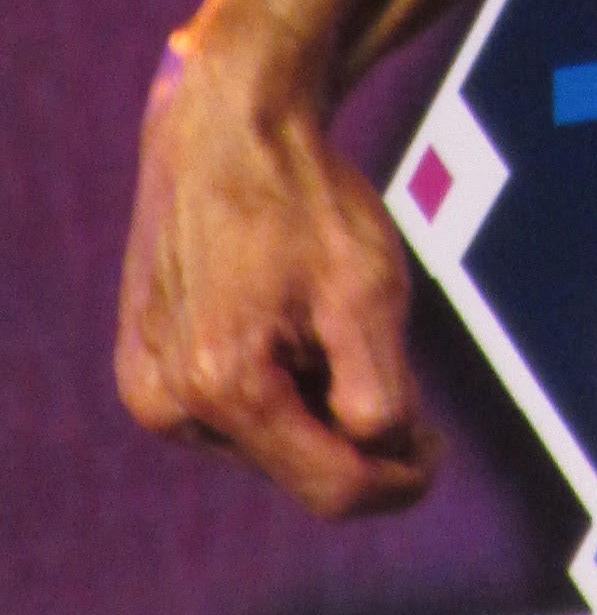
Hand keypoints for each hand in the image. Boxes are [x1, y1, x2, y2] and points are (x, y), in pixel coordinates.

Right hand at [116, 23, 437, 517]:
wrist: (226, 126)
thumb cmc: (302, 201)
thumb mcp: (367, 292)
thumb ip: (380, 394)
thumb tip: (382, 459)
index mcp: (223, 388)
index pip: (333, 488)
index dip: (400, 480)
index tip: (436, 445)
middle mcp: (169, 405)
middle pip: (298, 466)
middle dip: (351, 427)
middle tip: (377, 344)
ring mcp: (148, 389)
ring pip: (266, 440)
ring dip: (312, 402)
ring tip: (318, 311)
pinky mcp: (141, 368)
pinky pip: (230, 409)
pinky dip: (275, 381)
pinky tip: (283, 314)